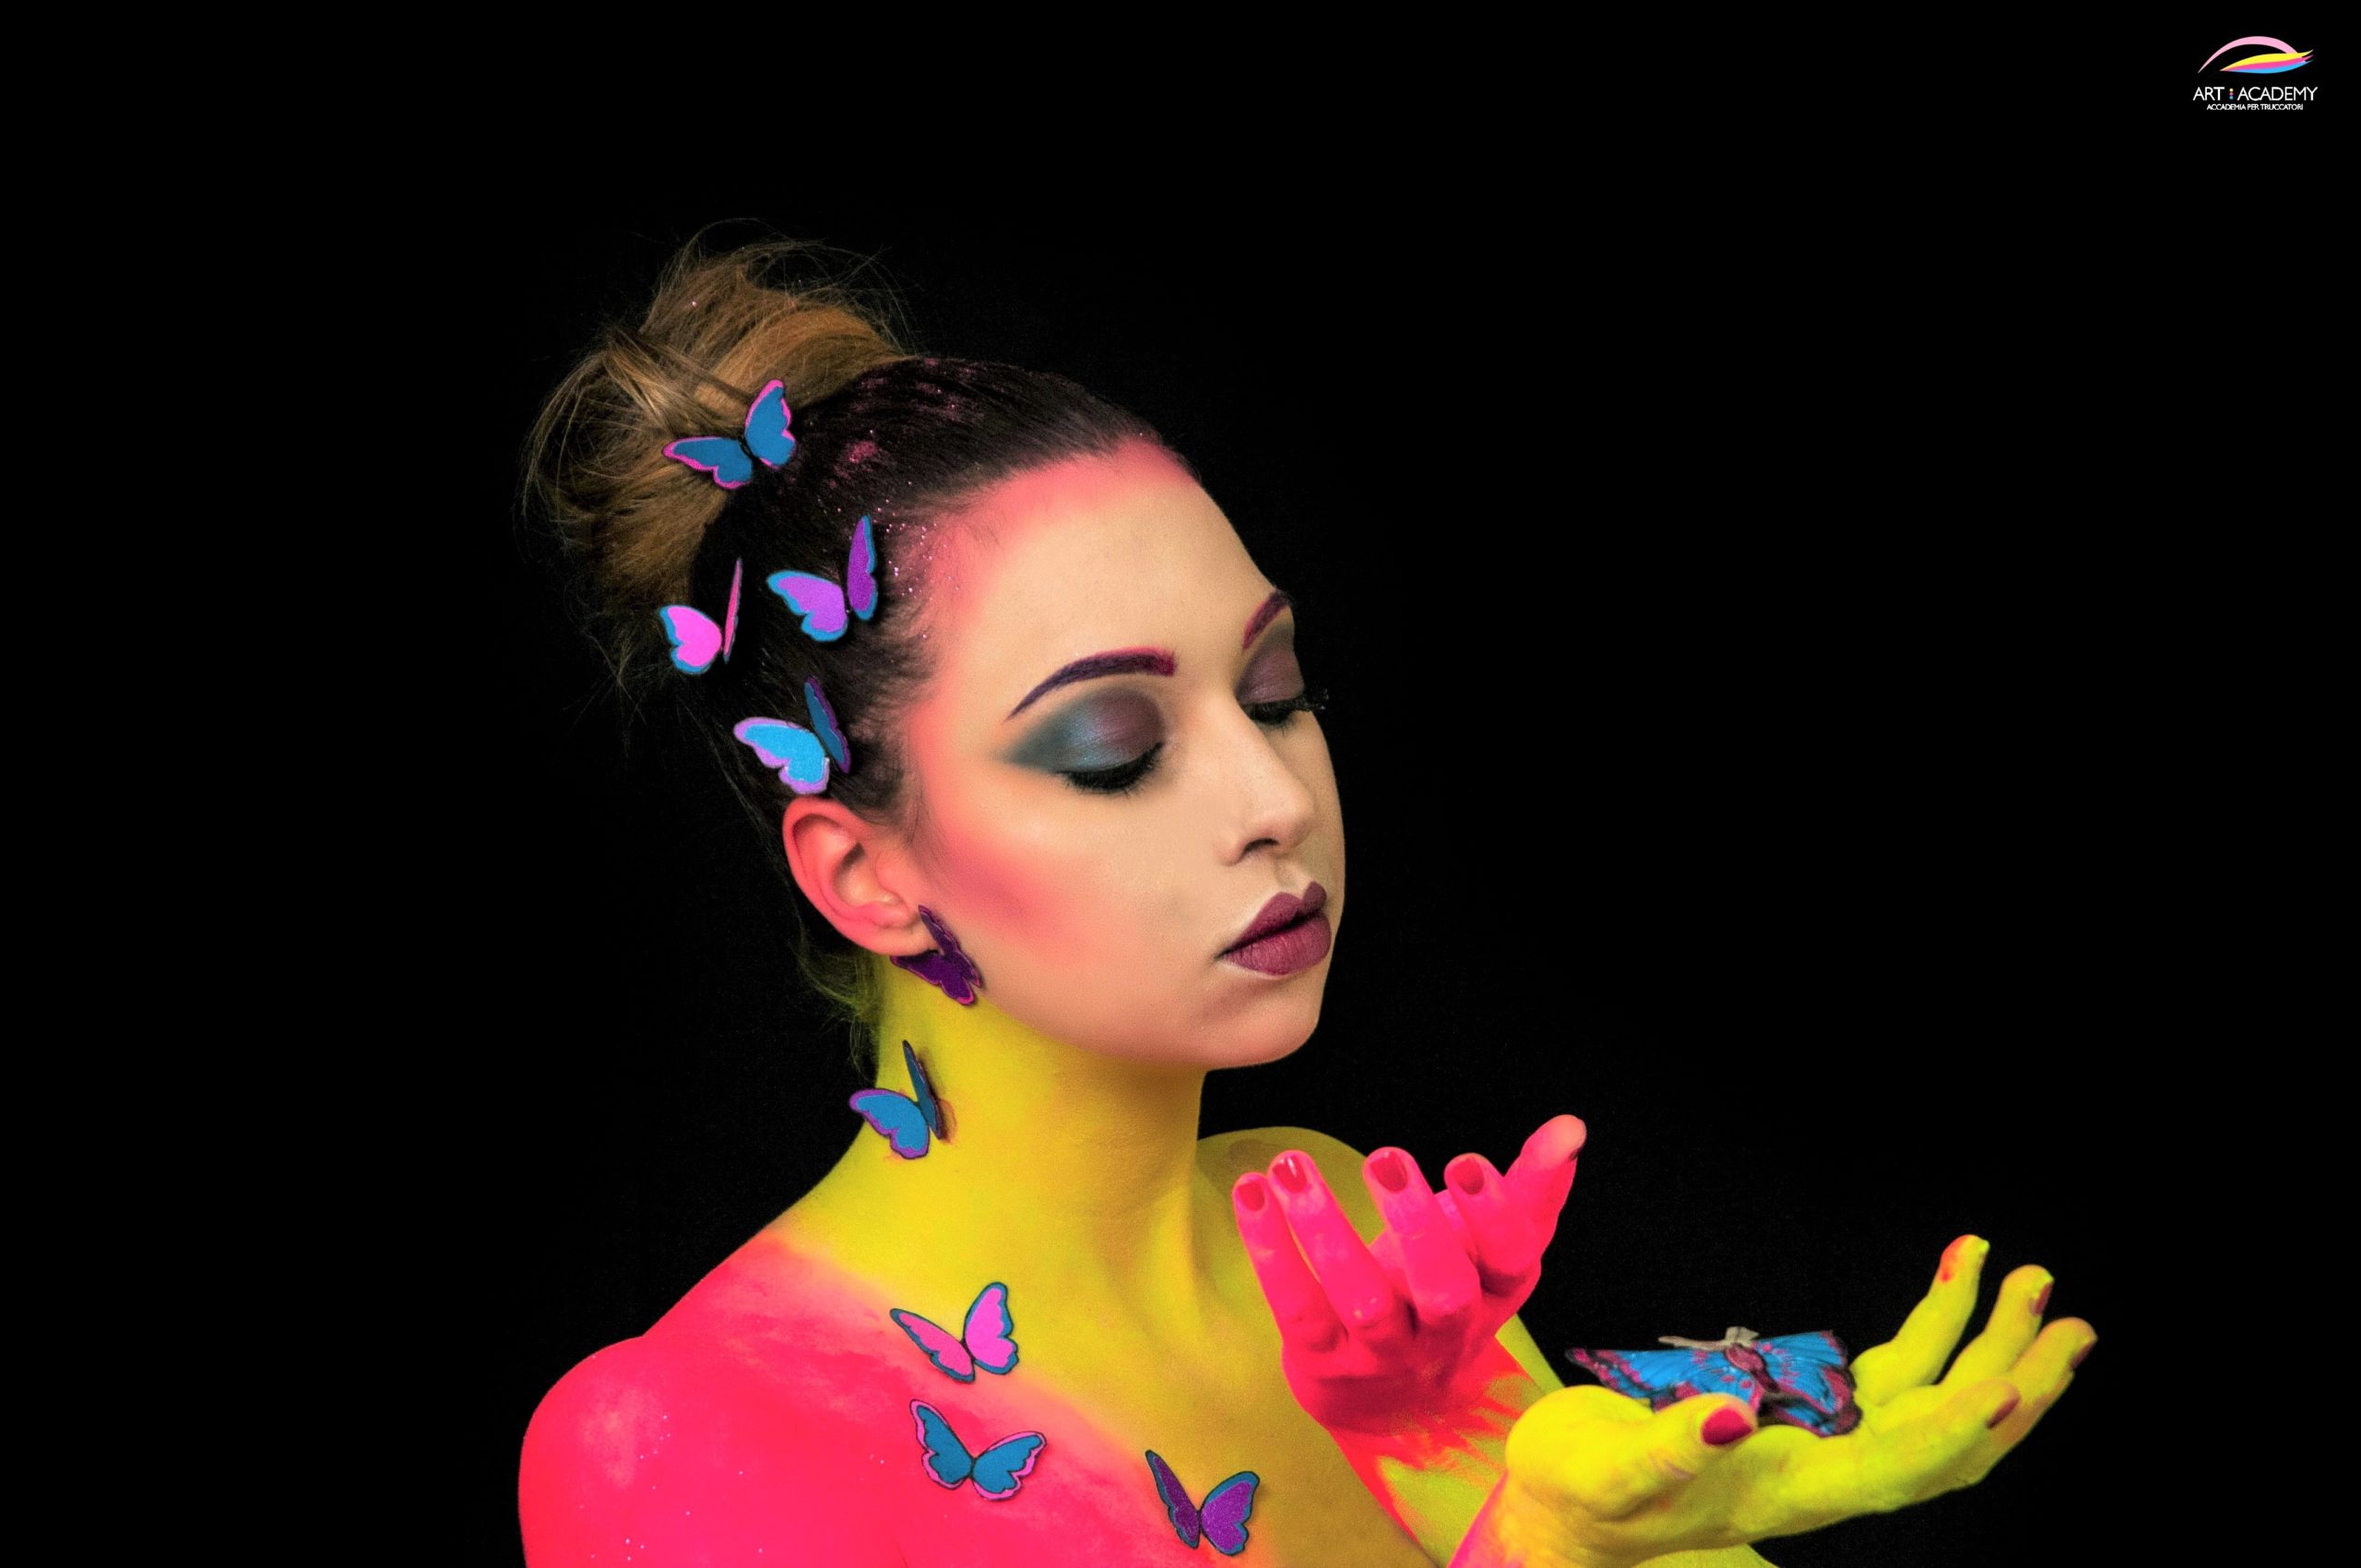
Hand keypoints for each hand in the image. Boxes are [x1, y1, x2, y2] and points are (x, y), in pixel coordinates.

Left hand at [1230, 1115, 1585, 1431]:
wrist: (1393, 1405)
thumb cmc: (1448, 1296)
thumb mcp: (1495, 1251)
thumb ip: (1531, 1189)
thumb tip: (1569, 1127)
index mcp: (1494, 1294)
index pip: (1511, 1262)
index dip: (1494, 1215)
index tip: (1465, 1161)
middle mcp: (1444, 1331)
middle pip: (1443, 1292)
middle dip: (1417, 1226)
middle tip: (1387, 1158)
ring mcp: (1381, 1351)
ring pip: (1362, 1301)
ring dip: (1327, 1230)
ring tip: (1293, 1165)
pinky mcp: (1321, 1358)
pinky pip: (1296, 1307)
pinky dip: (1270, 1251)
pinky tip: (1252, 1191)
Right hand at [1471, 1237, 2096, 1567]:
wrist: (1567, 1508)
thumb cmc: (1576, 1489)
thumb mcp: (1602, 1469)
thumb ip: (1668, 1448)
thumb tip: (1728, 1413)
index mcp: (1787, 1496)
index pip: (1891, 1471)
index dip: (1949, 1433)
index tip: (2004, 1384)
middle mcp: (1827, 1476)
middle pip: (1946, 1442)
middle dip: (2013, 1384)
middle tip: (2068, 1321)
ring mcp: (1827, 1442)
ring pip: (1934, 1400)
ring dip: (1989, 1343)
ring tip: (2033, 1280)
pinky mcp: (1812, 1410)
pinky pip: (1896, 1370)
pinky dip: (1934, 1321)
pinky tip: (1958, 1268)